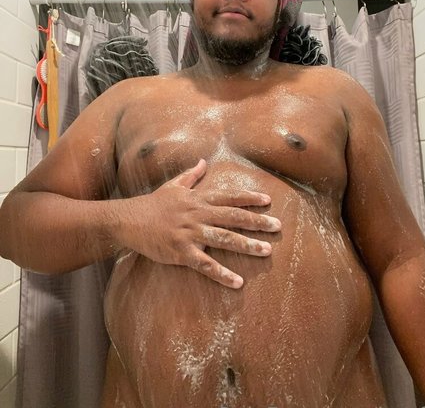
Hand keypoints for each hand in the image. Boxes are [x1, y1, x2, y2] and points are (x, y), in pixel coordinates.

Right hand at [112, 159, 279, 287]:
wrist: (128, 220)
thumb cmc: (152, 204)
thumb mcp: (173, 185)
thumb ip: (191, 175)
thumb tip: (203, 161)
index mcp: (198, 199)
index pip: (229, 196)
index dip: (250, 198)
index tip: (269, 201)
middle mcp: (198, 214)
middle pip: (233, 216)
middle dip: (257, 221)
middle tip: (278, 227)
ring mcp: (190, 233)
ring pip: (224, 238)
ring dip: (246, 245)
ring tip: (266, 251)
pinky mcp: (181, 252)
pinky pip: (205, 264)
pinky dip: (222, 274)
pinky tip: (238, 282)